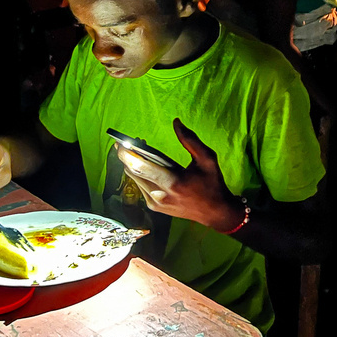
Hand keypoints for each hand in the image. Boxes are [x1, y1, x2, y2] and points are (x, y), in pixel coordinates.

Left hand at [115, 119, 242, 230]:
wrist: (215, 213)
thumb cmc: (212, 184)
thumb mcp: (207, 159)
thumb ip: (190, 140)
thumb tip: (176, 122)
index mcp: (173, 182)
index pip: (142, 167)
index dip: (127, 153)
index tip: (120, 142)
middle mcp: (160, 195)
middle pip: (133, 172)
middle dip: (126, 156)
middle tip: (123, 143)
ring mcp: (155, 203)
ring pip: (134, 179)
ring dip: (132, 163)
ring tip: (136, 149)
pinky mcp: (154, 207)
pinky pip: (140, 186)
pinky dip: (138, 173)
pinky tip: (143, 164)